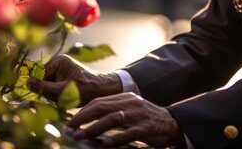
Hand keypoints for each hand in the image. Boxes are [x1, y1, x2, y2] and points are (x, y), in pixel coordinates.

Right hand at [27, 54, 121, 105]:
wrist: (102, 89)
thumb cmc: (86, 90)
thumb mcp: (63, 91)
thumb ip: (44, 87)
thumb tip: (26, 82)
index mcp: (58, 61)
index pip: (38, 74)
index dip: (40, 87)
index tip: (48, 96)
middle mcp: (58, 61)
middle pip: (42, 79)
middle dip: (47, 90)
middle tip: (60, 97)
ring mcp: (61, 67)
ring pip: (47, 83)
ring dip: (52, 93)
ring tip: (65, 96)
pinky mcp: (63, 74)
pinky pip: (53, 85)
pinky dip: (57, 92)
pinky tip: (66, 95)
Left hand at [65, 92, 185, 147]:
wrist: (171, 124)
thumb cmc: (146, 119)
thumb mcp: (129, 110)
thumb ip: (112, 112)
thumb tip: (87, 122)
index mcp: (124, 98)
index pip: (99, 102)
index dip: (82, 112)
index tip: (70, 122)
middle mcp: (130, 104)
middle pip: (102, 107)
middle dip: (83, 118)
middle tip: (70, 129)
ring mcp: (138, 115)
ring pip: (112, 119)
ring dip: (94, 128)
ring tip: (81, 137)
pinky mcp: (145, 128)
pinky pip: (128, 133)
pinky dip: (115, 139)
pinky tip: (104, 144)